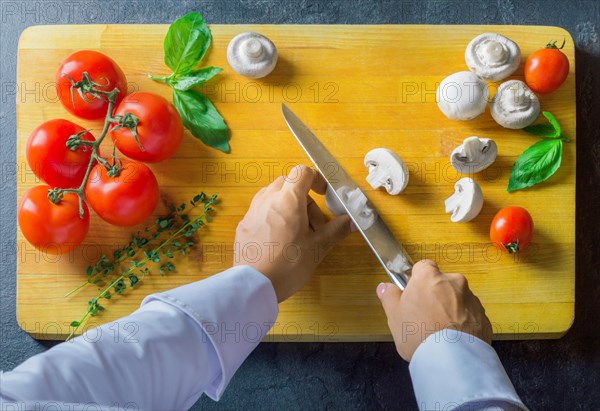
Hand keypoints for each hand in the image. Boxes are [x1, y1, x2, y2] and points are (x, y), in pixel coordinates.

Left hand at [234, 165, 351, 301]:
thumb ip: (336, 230)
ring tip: (298, 234)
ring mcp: (252, 211)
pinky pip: (262, 211)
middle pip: (288, 184)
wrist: (253, 285)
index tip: (324, 195)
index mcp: (288, 199)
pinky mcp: (244, 225)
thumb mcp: (317, 248)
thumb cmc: (288, 264)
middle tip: (314, 225)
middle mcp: (268, 199)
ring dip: (289, 207)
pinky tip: (280, 242)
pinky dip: (274, 217)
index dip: (316, 179)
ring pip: (273, 197)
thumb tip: (354, 221)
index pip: (302, 172)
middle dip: (305, 199)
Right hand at [376, 259, 491, 360]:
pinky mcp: (483, 317)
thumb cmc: (419, 333)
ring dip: (450, 309)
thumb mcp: (394, 315)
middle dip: (435, 295)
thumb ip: (389, 296)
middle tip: (424, 316)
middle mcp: (454, 282)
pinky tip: (452, 339)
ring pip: (457, 299)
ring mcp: (471, 299)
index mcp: (430, 277)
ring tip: (439, 331)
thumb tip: (384, 287)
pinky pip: (470, 316)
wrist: (451, 360)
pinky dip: (463, 323)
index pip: (423, 266)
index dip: (417, 279)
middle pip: (442, 283)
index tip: (413, 293)